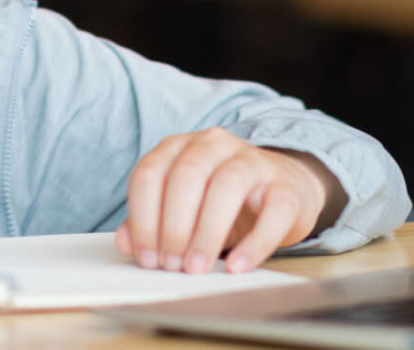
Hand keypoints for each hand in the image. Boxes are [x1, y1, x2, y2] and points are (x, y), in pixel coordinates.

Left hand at [114, 127, 343, 273]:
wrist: (284, 188)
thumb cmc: (225, 201)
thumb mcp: (183, 207)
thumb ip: (151, 221)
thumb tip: (128, 243)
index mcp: (180, 147)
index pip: (150, 174)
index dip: (143, 218)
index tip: (146, 256)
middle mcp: (213, 145)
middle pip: (186, 177)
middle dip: (174, 226)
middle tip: (172, 265)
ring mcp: (252, 160)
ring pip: (227, 185)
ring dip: (207, 232)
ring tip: (197, 268)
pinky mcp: (286, 186)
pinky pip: (273, 209)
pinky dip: (255, 242)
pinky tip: (239, 264)